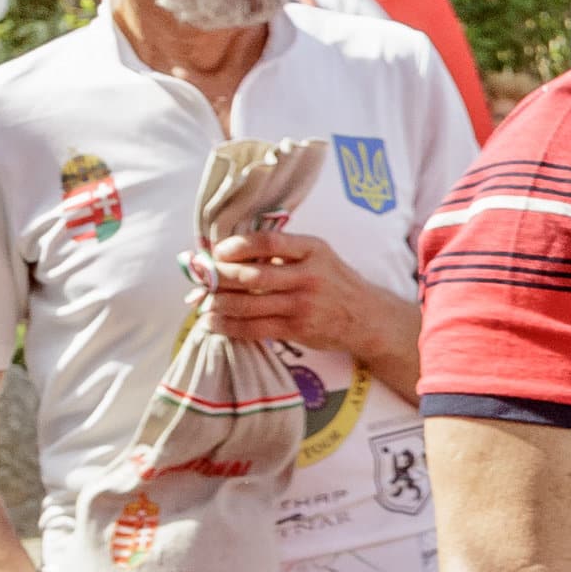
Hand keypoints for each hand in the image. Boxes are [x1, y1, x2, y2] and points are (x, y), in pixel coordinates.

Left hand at [198, 228, 404, 361]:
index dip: (237, 246)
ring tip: (204, 302)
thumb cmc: (334, 282)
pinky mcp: (299, 329)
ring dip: (218, 303)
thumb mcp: (318, 256)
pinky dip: (229, 326)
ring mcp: (304, 305)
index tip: (218, 252)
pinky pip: (255, 328)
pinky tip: (213, 322)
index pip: (269, 242)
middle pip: (252, 276)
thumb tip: (226, 254)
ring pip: (248, 304)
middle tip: (202, 278)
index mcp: (313, 250)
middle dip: (219, 278)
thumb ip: (282, 252)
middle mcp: (309, 276)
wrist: (368, 318)